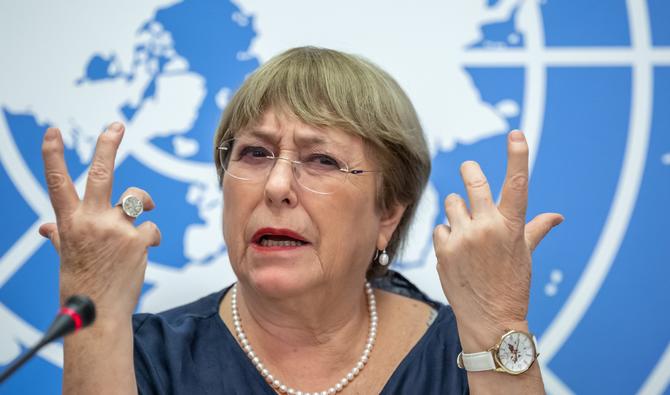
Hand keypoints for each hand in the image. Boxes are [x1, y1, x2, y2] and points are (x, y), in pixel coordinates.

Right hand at [39, 122, 160, 320]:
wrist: (98, 315)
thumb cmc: (81, 285)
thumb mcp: (66, 257)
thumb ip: (61, 236)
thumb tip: (45, 229)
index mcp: (68, 223)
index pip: (57, 183)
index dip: (53, 155)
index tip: (53, 132)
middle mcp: (90, 222)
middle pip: (100, 174)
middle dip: (108, 145)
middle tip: (116, 125)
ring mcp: (115, 230)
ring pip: (135, 199)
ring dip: (142, 203)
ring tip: (143, 211)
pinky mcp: (137, 241)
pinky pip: (151, 227)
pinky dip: (150, 236)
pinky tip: (145, 250)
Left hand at [432, 131, 561, 348]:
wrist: (491, 320)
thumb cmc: (512, 285)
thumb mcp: (525, 255)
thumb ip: (536, 229)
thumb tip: (557, 217)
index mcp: (512, 226)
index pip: (518, 184)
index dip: (518, 156)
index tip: (516, 133)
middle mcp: (487, 227)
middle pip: (473, 181)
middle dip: (470, 171)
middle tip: (469, 168)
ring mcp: (463, 238)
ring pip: (452, 203)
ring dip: (457, 211)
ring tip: (466, 232)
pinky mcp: (443, 250)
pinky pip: (440, 228)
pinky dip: (447, 236)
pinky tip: (456, 252)